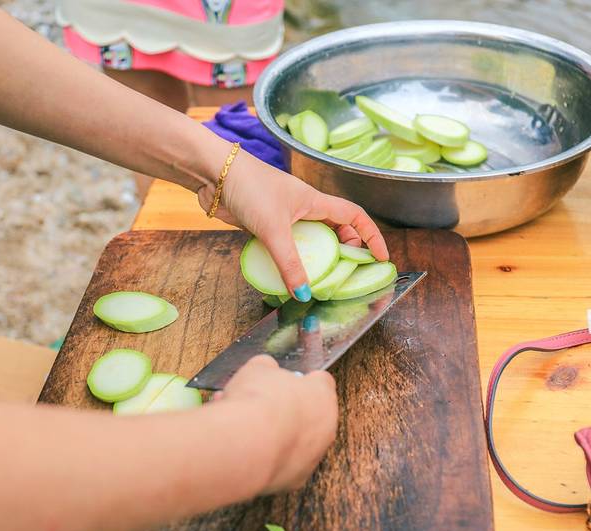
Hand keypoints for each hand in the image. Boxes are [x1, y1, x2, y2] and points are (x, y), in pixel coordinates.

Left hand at [197, 150, 388, 300]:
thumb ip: (289, 263)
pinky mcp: (264, 225)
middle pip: (335, 230)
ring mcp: (283, 217)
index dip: (371, 235)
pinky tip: (288, 276)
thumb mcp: (274, 228)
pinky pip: (285, 246)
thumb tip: (303, 294)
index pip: (354, 216)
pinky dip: (290, 260)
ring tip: (321, 281)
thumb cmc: (249, 188)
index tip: (381, 257)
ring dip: (316, 258)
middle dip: (345, 251)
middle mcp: (303, 209)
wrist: (213, 173)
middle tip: (347, 274)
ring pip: (309, 240)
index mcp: (315, 202)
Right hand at [216, 355, 337, 492]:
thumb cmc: (258, 402)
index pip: (321, 382)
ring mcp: (313, 457)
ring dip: (274, 433)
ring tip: (243, 425)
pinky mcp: (295, 480)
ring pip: (294, 441)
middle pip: (308, 413)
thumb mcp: (257, 367)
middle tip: (260, 403)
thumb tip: (265, 369)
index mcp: (323, 395)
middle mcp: (326, 428)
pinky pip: (281, 463)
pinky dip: (266, 456)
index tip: (286, 381)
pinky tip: (243, 447)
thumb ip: (267, 368)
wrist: (247, 443)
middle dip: (285, 408)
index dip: (301, 380)